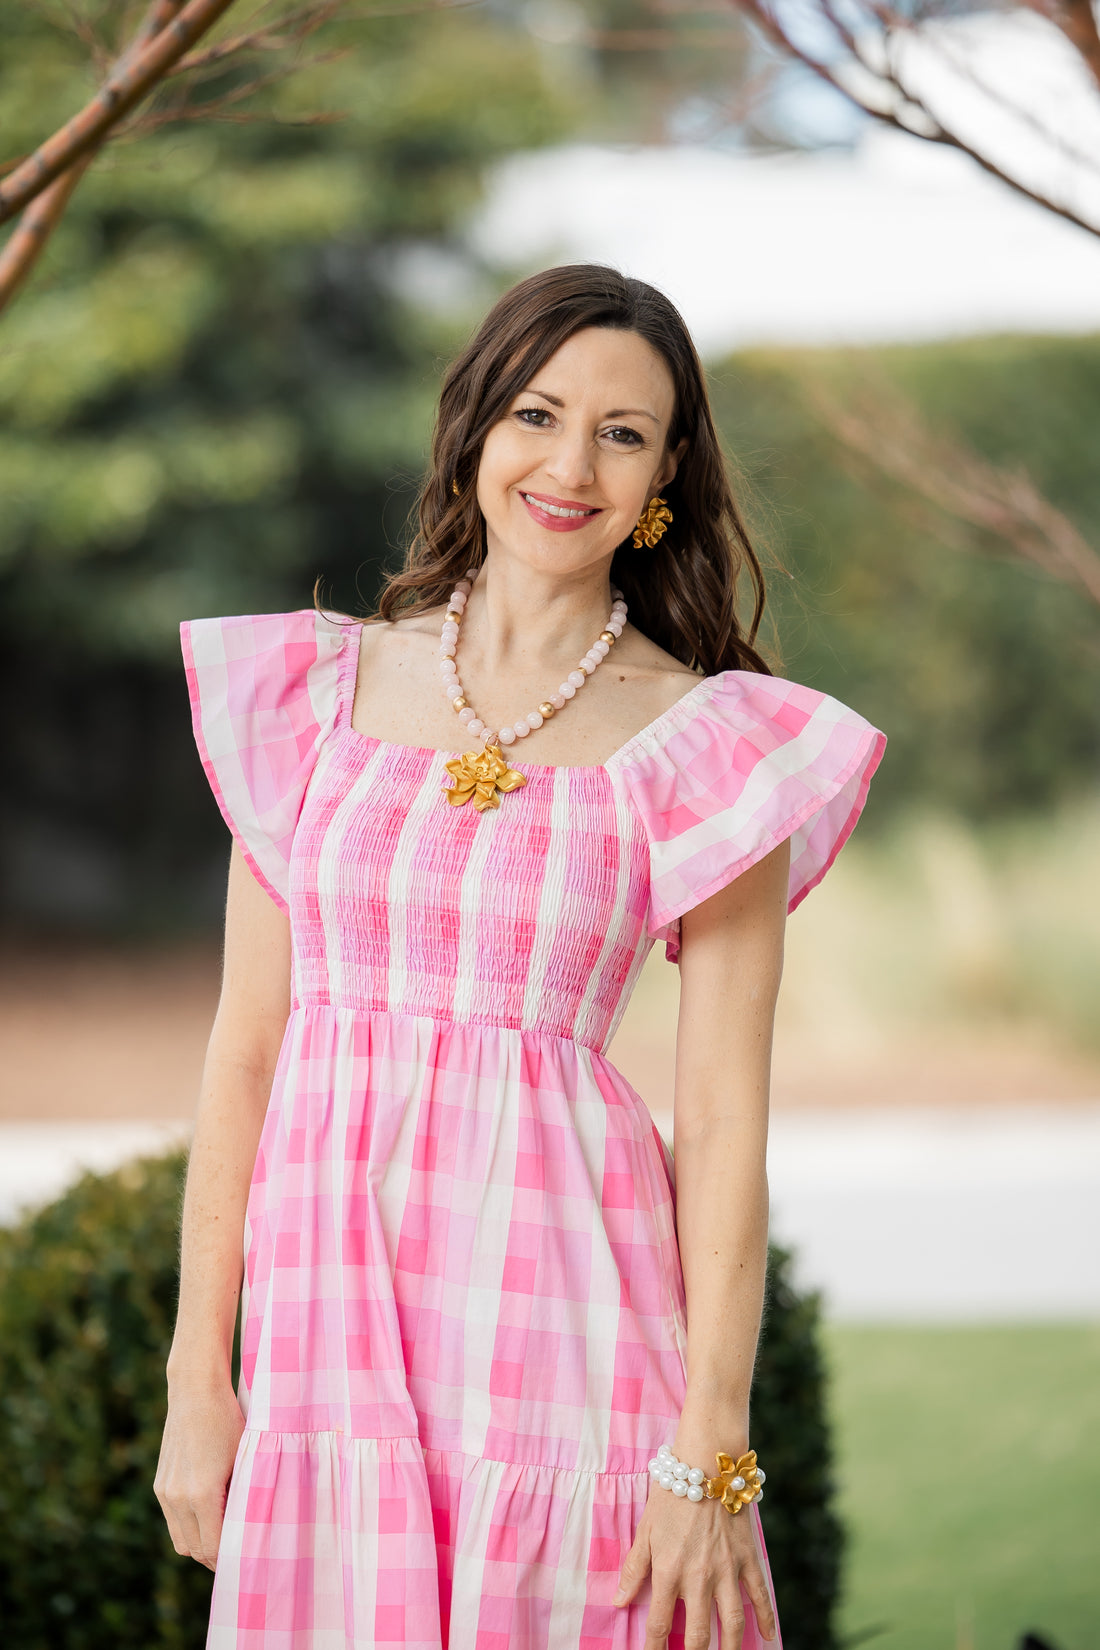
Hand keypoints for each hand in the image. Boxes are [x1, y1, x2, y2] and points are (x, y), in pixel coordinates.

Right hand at [154, 1380, 245, 1570]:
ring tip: (223, 1541)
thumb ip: (241, 1498)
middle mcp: (178, 1498)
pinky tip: (208, 1520)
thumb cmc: (228, 1422)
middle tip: (238, 1556)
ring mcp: (165, 1492)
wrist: (195, 1391)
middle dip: (215, 1558)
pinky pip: (173, 1522)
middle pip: (194, 1550)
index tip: (246, 1559)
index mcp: (202, 1494)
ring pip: (180, 1541)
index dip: (229, 1558)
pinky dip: (188, 1529)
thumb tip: (247, 1528)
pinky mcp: (160, 1485)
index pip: (213, 1547)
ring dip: (199, 1546)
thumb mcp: (243, 1459)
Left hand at [613, 1483, 776, 1648]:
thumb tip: (619, 1602)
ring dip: (731, 1647)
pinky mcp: (747, 1558)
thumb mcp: (645, 1531)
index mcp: (669, 1571)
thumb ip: (634, 1569)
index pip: (660, 1624)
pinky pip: (760, 1594)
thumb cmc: (670, 1496)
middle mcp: (699, 1577)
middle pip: (699, 1634)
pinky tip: (770, 1638)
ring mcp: (727, 1570)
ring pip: (733, 1622)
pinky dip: (767, 1618)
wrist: (705, 1464)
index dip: (655, 1648)